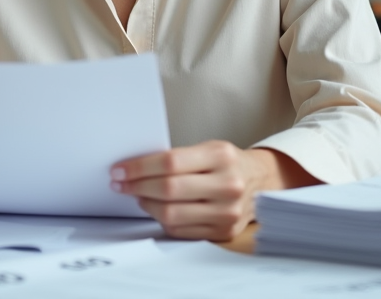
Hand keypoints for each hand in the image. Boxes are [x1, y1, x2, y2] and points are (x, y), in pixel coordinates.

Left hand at [109, 141, 319, 240]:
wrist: (261, 182)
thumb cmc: (227, 163)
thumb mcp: (208, 148)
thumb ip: (177, 157)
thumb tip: (134, 167)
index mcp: (221, 156)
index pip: (170, 162)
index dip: (139, 167)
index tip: (119, 169)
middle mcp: (227, 185)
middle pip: (168, 189)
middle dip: (136, 186)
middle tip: (120, 183)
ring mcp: (227, 212)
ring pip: (172, 214)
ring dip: (146, 204)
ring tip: (137, 195)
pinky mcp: (223, 232)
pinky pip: (181, 230)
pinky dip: (161, 219)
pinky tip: (155, 208)